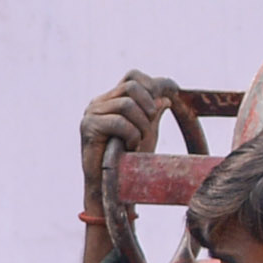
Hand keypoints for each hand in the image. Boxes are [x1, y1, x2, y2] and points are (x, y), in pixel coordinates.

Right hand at [78, 72, 157, 230]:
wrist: (109, 186)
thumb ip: (152, 113)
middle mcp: (99, 103)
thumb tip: (165, 98)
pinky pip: (119, 121)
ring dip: (141, 124)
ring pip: (127, 103)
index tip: (173, 93)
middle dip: (148, 106)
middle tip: (150, 127)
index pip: (133, 77)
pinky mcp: (89, 127)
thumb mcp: (146, 132)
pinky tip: (128, 148)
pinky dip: (131, 135)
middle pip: (132, 86)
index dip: (153, 84)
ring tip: (139, 141)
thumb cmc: (127, 161)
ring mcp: (92, 114)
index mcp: (111, 100)